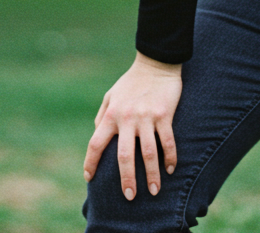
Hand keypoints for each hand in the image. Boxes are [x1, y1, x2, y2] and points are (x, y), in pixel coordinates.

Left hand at [84, 52, 181, 200]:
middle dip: (126, 179)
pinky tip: (170, 170)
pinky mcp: (164, 115)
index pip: (96, 143)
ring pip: (148, 153)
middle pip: (124, 156)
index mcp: (110, 114)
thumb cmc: (131, 82)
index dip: (91, 162)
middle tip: (129, 197)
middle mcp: (126, 118)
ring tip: (154, 191)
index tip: (89, 178)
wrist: (155, 64)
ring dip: (151, 175)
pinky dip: (170, 157)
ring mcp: (146, 117)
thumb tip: (97, 135)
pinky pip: (167, 141)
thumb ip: (102, 116)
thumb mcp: (111, 95)